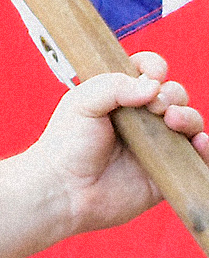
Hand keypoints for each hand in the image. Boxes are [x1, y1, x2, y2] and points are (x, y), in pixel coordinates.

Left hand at [25, 51, 208, 234]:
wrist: (63, 190)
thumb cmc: (65, 146)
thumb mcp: (81, 103)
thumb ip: (114, 86)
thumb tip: (153, 86)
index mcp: (118, 99)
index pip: (147, 72)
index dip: (154, 67)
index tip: (152, 73)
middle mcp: (139, 120)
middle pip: (173, 95)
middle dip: (172, 94)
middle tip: (155, 106)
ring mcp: (154, 145)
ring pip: (189, 122)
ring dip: (189, 116)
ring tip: (172, 121)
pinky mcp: (165, 171)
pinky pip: (197, 158)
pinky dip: (205, 147)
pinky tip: (199, 142)